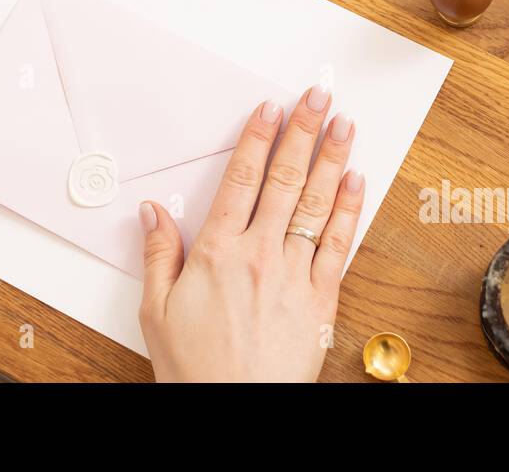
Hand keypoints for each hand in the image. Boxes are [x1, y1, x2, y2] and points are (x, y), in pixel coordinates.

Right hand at [137, 85, 363, 381]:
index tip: (270, 109)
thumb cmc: (197, 370)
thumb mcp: (157, 312)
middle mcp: (261, 254)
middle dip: (303, 132)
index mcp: (218, 252)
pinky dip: (348, 209)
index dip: (258, 138)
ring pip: (317, 203)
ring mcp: (296, 274)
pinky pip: (339, 244)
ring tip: (344, 125)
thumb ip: (158, 256)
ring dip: (333, 159)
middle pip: (285, 179)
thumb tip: (151, 213)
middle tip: (317, 97)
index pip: (241, 179)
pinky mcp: (321, 299)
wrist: (237, 412)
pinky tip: (356, 181)